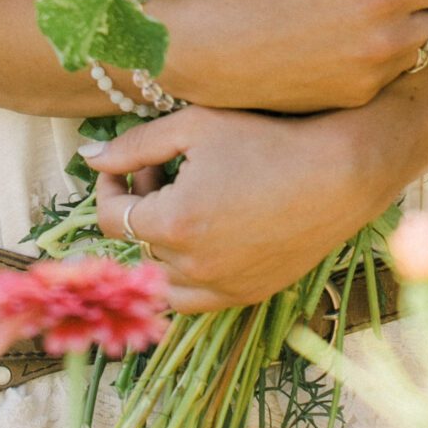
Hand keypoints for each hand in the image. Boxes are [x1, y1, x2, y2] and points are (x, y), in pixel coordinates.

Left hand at [84, 104, 383, 311]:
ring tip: (185, 201)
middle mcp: (193, 267)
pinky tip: (204, 231)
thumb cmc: (266, 140)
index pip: (111, 218)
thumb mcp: (194, 128)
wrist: (339, 173)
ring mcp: (221, 288)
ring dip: (159, 241)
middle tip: (165, 169)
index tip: (124, 166)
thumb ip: (134, 146)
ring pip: (161, 274)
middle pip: (137, 242)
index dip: (109, 188)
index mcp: (174, 224)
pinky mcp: (246, 296)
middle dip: (140, 204)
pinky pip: (193, 299)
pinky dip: (184, 272)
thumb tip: (88, 160)